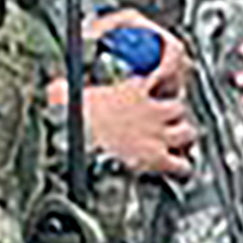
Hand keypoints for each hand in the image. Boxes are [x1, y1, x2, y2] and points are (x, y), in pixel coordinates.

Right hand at [76, 60, 199, 177]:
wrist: (73, 142)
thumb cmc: (68, 118)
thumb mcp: (64, 93)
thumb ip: (67, 88)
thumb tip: (54, 88)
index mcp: (133, 89)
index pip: (166, 72)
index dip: (165, 80)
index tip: (158, 89)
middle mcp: (152, 110)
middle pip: (180, 108)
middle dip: (174, 117)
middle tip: (163, 125)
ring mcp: (158, 135)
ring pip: (188, 133)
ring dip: (181, 141)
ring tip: (171, 147)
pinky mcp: (158, 159)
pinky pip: (184, 165)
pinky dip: (182, 168)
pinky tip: (174, 170)